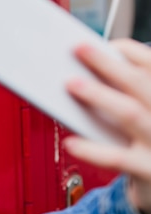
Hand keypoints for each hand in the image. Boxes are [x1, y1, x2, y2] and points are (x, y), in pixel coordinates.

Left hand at [64, 39, 150, 213]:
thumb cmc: (147, 145)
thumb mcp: (145, 115)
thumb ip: (126, 95)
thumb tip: (85, 73)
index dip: (130, 51)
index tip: (103, 43)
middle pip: (141, 84)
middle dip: (108, 64)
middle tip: (79, 48)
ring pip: (130, 114)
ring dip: (99, 96)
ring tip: (71, 84)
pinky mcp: (150, 170)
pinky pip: (118, 158)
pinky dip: (93, 150)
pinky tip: (71, 142)